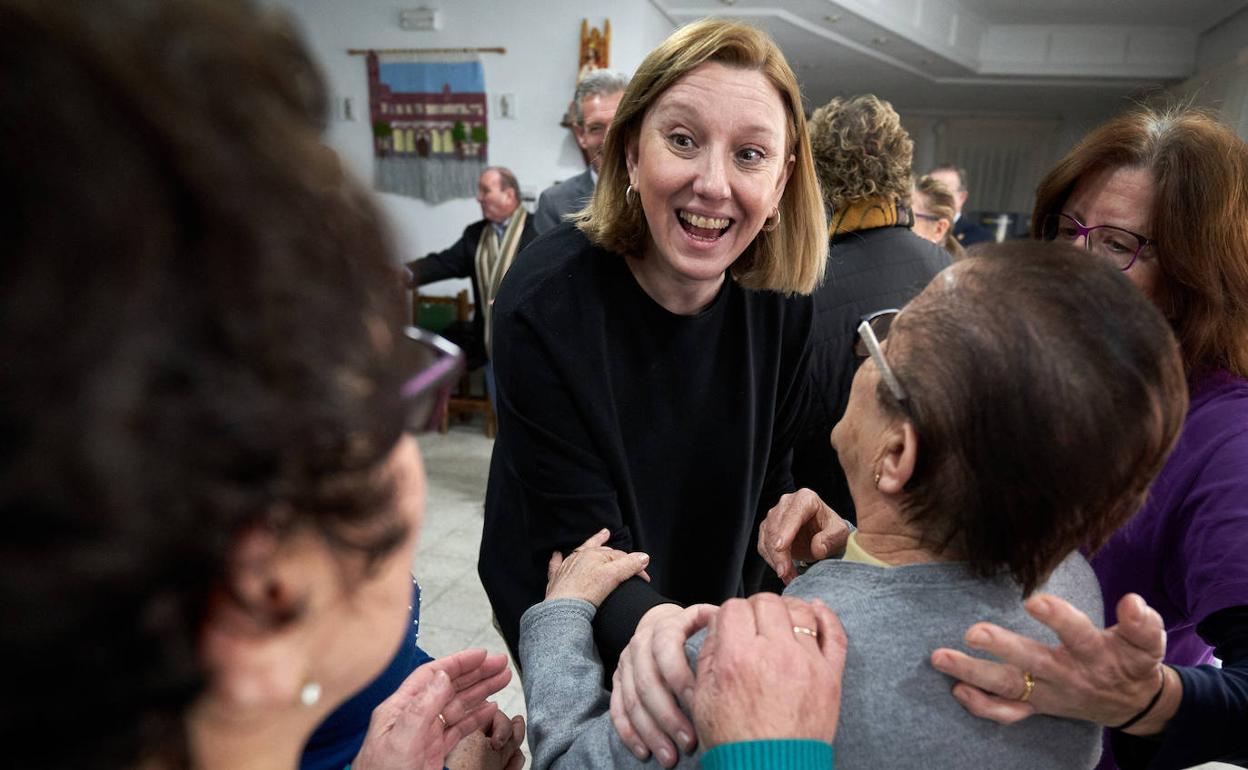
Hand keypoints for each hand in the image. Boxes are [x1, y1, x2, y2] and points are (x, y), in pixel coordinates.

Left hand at [353, 649, 512, 769]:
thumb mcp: (401, 741)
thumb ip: (421, 708)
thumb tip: (441, 676)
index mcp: (399, 708)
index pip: (432, 675)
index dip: (458, 662)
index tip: (481, 655)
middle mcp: (412, 718)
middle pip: (449, 687)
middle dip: (476, 673)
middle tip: (500, 664)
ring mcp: (423, 735)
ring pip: (457, 706)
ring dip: (480, 692)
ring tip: (501, 680)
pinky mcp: (431, 752)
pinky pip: (458, 729)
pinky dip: (476, 718)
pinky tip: (489, 710)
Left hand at [544, 528, 650, 606]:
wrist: (563, 610)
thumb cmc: (587, 591)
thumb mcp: (613, 576)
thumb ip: (629, 565)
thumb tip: (643, 557)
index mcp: (594, 554)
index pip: (619, 555)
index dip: (634, 565)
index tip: (644, 578)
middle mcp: (580, 557)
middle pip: (602, 551)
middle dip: (615, 552)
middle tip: (625, 556)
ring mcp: (567, 567)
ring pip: (581, 552)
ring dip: (592, 544)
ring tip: (601, 536)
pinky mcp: (557, 580)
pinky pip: (556, 565)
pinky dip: (558, 560)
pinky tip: (557, 555)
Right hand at [610, 603, 716, 766]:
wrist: (660, 625)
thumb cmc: (693, 630)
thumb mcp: (706, 621)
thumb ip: (717, 628)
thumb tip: (735, 639)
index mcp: (663, 627)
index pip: (665, 650)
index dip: (680, 678)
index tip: (699, 705)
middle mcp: (639, 643)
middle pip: (647, 682)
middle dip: (668, 717)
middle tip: (689, 742)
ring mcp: (625, 663)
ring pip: (632, 701)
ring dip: (651, 732)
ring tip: (670, 757)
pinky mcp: (617, 681)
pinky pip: (617, 709)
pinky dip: (629, 733)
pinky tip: (644, 752)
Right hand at [693, 594, 846, 747]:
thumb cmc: (735, 740)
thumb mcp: (703, 697)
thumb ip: (709, 654)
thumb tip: (721, 625)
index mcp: (738, 658)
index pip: (735, 607)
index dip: (730, 614)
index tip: (732, 624)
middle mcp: (774, 654)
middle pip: (767, 603)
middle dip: (756, 609)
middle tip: (754, 624)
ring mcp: (806, 663)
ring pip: (801, 611)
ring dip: (788, 609)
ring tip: (781, 621)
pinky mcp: (830, 677)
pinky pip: (834, 634)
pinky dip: (827, 616)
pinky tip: (817, 610)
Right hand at [758, 489, 850, 584]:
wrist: (823, 534)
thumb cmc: (832, 530)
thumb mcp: (840, 534)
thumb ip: (831, 539)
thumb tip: (817, 548)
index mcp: (806, 498)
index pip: (793, 514)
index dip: (785, 531)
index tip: (780, 547)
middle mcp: (787, 503)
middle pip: (776, 527)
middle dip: (779, 553)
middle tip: (786, 572)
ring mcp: (774, 515)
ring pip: (767, 537)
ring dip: (775, 559)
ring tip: (788, 576)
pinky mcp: (767, 528)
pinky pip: (763, 545)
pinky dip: (771, 560)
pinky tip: (783, 572)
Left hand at [930, 592, 1178, 734]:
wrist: (1134, 703)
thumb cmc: (1133, 660)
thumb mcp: (1147, 642)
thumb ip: (1141, 623)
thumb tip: (1132, 601)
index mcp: (1095, 654)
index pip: (1078, 634)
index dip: (1058, 618)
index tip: (1034, 600)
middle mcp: (1068, 675)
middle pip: (1033, 662)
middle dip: (1002, 648)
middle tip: (972, 632)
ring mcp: (1049, 694)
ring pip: (1010, 686)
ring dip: (973, 673)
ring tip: (939, 657)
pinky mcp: (1038, 707)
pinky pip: (1009, 712)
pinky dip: (983, 706)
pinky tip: (957, 690)